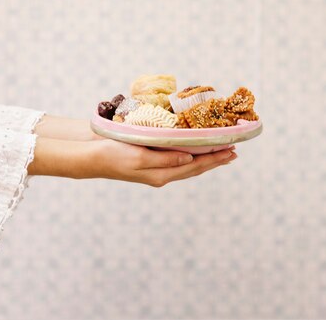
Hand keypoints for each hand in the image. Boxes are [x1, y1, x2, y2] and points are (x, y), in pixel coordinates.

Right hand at [90, 139, 236, 186]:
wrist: (91, 157)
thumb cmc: (113, 155)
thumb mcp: (140, 156)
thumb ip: (165, 158)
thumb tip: (189, 158)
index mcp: (161, 175)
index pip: (195, 166)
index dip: (214, 159)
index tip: (231, 151)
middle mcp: (162, 175)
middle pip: (195, 167)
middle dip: (214, 160)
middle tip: (234, 152)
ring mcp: (156, 170)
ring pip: (187, 165)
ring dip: (205, 158)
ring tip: (220, 152)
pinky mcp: (150, 162)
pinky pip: (177, 160)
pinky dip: (190, 155)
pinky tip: (194, 150)